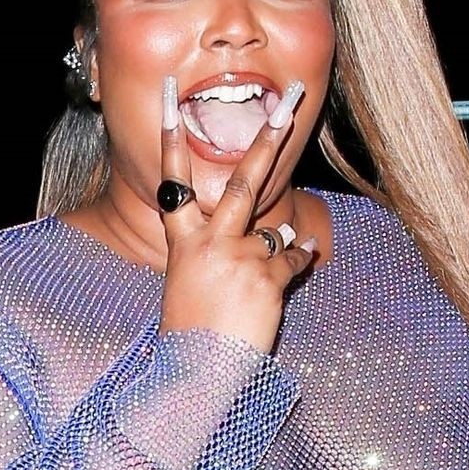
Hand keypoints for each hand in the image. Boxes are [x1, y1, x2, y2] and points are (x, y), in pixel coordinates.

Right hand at [157, 77, 317, 355]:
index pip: (174, 181)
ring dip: (282, 237)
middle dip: (268, 138)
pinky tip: (294, 270)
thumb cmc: (192, 333)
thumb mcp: (190, 284)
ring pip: (275, 227)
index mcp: (182, 242)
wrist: (198, 374)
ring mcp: (240, 258)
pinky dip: (297, 263)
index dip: (171, 136)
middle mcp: (210, 242)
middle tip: (289, 104)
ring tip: (278, 254)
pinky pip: (293, 259)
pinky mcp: (267, 279)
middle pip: (244, 181)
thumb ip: (221, 253)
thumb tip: (277, 235)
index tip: (172, 96)